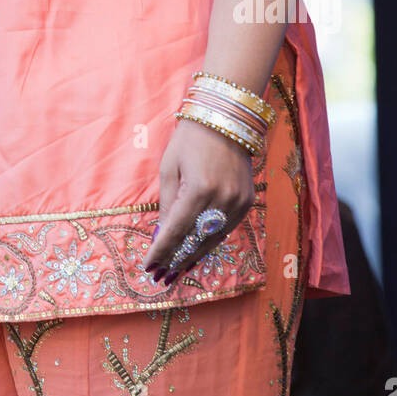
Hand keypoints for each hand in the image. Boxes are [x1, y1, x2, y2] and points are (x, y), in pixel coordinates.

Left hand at [142, 119, 255, 285]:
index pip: (176, 230)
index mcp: (199, 189)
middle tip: (161, 276)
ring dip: (194, 256)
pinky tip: (197, 252)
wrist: (226, 119)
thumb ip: (166, 203)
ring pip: (213, 240)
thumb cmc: (190, 139)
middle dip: (176, 259)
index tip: (149, 266)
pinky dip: (210, 242)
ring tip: (177, 270)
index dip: (161, 251)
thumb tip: (161, 234)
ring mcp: (238, 203)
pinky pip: (226, 230)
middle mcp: (222, 200)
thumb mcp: (169, 167)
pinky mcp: (247, 202)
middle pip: (195, 240)